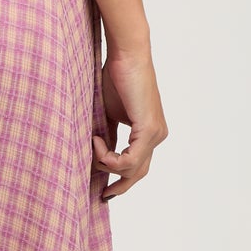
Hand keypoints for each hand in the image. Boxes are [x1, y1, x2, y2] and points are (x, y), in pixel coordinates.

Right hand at [92, 45, 166, 199]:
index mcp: (149, 131)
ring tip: (92, 145)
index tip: (104, 186)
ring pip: (133, 169)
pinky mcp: (148, 130)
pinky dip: (109, 156)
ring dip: (107, 164)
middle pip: (139, 172)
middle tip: (104, 194)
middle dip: (121, 186)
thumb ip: (108, 134)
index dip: (122, 178)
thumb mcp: (108, 113)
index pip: (139, 164)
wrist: (126, 55)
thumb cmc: (116, 77)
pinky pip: (129, 160)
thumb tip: (96, 155)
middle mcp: (157, 135)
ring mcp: (155, 134)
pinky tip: (96, 140)